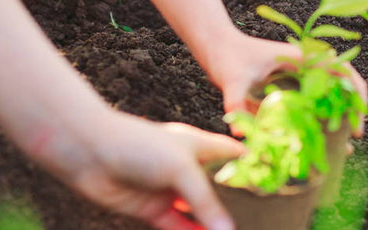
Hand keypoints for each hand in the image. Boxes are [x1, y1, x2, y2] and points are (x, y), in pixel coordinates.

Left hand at [29, 111, 243, 229]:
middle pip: (220, 189)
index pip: (236, 156)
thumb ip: (205, 202)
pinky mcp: (154, 209)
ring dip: (214, 226)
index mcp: (202, 146)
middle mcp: (189, 168)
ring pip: (200, 213)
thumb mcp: (181, 168)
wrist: (88, 154)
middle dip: (237, 205)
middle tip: (262, 219)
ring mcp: (172, 190)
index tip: (278, 184)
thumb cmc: (138, 145)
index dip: (255, 168)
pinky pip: (180, 227)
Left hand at [196, 32, 367, 134]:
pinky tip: (323, 139)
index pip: (342, 70)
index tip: (356, 118)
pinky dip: (325, 117)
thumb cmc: (228, 58)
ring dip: (342, 114)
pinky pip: (317, 100)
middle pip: (344, 83)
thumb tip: (238, 132)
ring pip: (334, 93)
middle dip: (354, 108)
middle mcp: (308, 64)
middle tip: (355, 136)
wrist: (218, 47)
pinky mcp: (293, 85)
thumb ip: (235, 100)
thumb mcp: (232, 80)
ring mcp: (302, 74)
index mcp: (302, 57)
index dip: (355, 93)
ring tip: (344, 144)